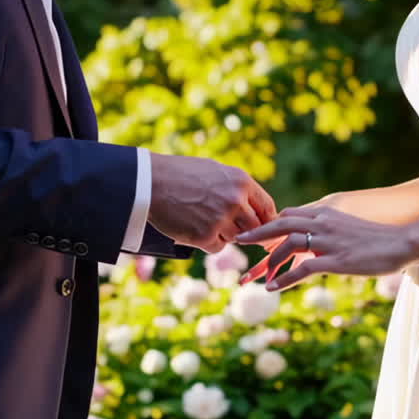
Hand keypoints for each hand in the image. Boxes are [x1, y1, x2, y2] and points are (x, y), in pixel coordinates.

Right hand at [147, 153, 275, 252]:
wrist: (151, 182)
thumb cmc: (182, 174)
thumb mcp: (216, 171)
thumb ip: (238, 188)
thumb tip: (256, 208)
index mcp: (241, 182)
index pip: (268, 208)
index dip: (266, 220)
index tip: (262, 228)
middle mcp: (236, 201)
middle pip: (255, 227)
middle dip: (246, 230)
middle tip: (228, 226)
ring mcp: (221, 219)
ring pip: (236, 238)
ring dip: (225, 235)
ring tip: (203, 219)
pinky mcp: (205, 236)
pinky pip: (218, 248)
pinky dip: (208, 243)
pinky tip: (193, 227)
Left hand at [236, 206, 415, 289]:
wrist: (403, 243)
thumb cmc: (377, 239)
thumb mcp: (348, 228)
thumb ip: (328, 231)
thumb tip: (314, 242)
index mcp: (325, 213)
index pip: (289, 214)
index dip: (269, 224)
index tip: (253, 234)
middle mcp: (323, 223)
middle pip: (280, 224)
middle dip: (256, 233)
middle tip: (237, 240)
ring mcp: (328, 241)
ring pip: (288, 245)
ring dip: (268, 261)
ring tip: (254, 276)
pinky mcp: (336, 261)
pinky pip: (302, 269)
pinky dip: (283, 279)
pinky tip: (271, 288)